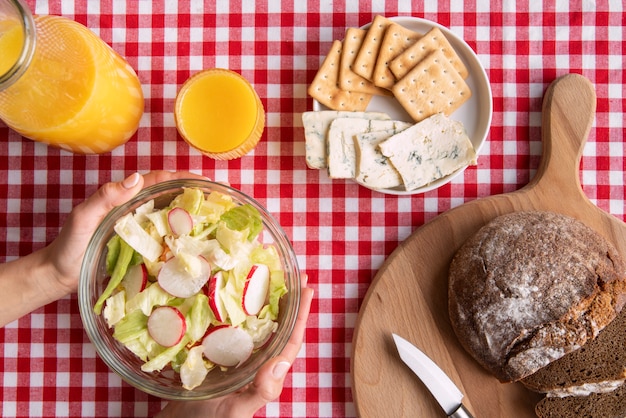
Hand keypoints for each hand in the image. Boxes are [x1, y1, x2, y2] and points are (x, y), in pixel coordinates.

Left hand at [44, 171, 205, 293]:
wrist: (58, 275)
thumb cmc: (69, 246)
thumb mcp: (84, 218)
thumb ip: (105, 197)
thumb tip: (135, 178)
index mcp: (125, 198)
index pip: (159, 181)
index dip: (183, 178)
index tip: (206, 182)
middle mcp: (135, 210)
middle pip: (170, 196)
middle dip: (195, 194)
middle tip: (220, 199)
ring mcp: (139, 229)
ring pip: (171, 216)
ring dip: (193, 214)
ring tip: (217, 219)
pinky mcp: (141, 248)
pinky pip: (166, 238)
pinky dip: (183, 237)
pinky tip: (197, 243)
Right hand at [156, 274, 313, 417]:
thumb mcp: (237, 409)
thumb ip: (261, 390)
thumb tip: (281, 362)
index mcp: (264, 372)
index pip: (290, 340)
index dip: (301, 314)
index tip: (308, 288)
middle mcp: (254, 361)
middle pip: (275, 325)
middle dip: (284, 299)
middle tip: (291, 272)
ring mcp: (234, 357)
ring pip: (253, 324)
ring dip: (260, 301)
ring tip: (264, 275)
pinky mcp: (214, 354)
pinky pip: (227, 327)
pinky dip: (230, 310)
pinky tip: (225, 295)